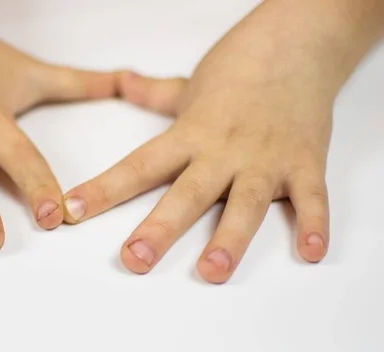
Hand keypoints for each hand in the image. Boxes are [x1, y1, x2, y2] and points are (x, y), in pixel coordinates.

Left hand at [62, 3, 347, 282]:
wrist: (297, 44)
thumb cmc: (240, 69)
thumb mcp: (188, 85)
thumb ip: (152, 93)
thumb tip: (120, 80)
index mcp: (190, 134)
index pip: (139, 165)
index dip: (104, 189)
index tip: (73, 211)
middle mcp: (223, 150)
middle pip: (187, 193)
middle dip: (160, 228)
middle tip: (135, 259)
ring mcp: (265, 158)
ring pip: (245, 203)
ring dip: (230, 238)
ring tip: (212, 271)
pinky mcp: (305, 163)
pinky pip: (311, 198)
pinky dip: (315, 224)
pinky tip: (311, 252)